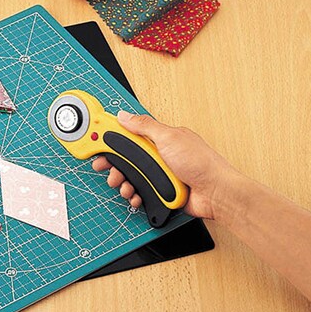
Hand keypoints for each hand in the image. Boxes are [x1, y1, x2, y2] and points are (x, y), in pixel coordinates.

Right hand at [92, 111, 237, 218]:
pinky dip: (134, 195)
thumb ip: (144, 126)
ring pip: (130, 176)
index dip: (110, 135)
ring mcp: (158, 174)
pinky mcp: (160, 191)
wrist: (216, 194)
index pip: (128, 132)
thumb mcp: (169, 138)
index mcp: (159, 138)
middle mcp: (157, 155)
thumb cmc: (202, 164)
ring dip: (123, 182)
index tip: (94, 138)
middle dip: (112, 163)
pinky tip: (136, 196)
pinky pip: (139, 192)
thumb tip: (125, 115)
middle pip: (125, 157)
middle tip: (104, 167)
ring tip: (123, 185)